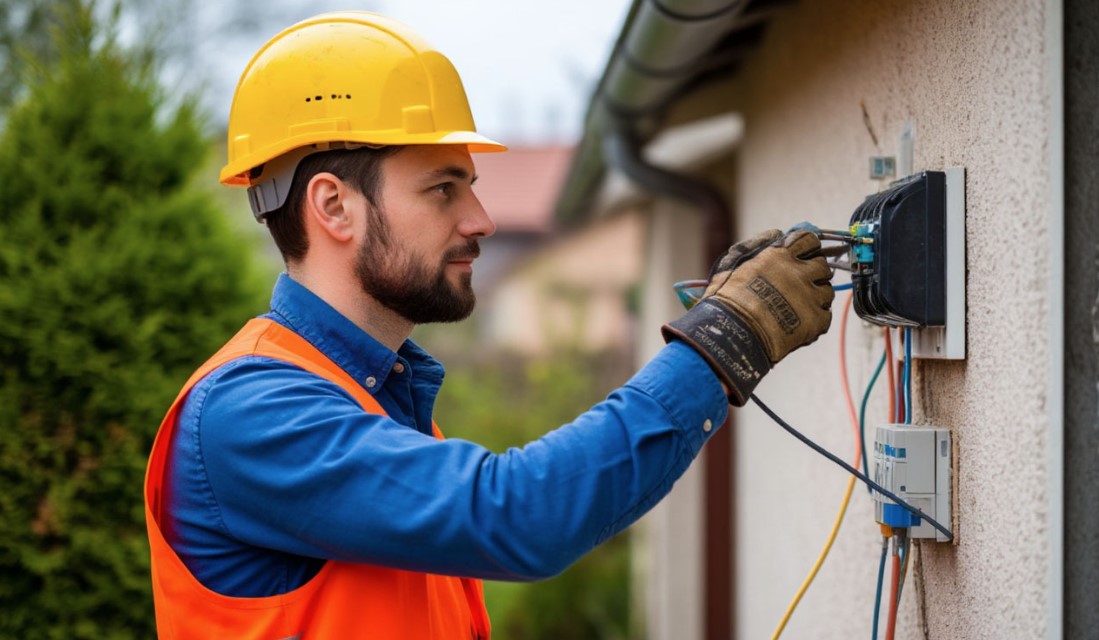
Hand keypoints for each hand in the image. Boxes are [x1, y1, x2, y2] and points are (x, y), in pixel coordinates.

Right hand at [662, 229, 833, 404]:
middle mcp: (800, 273)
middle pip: (822, 266)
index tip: (802, 256)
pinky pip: (825, 315)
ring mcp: (810, 297)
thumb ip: (755, 244)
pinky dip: (815, 318)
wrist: (732, 336)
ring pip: (827, 291)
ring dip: (815, 296)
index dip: (807, 248)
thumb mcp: (732, 263)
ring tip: (797, 306)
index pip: (809, 241)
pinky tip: (799, 322)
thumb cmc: (726, 300)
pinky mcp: (816, 321)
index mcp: (781, 256)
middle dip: (812, 272)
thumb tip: (778, 234)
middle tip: (798, 284)